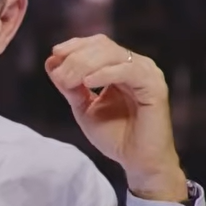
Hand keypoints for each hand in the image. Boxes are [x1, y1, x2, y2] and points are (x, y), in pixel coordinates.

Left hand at [45, 34, 186, 201]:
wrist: (137, 161)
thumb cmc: (114, 135)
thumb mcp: (83, 107)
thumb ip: (69, 86)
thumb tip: (51, 61)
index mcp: (121, 66)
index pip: (97, 44)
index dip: (74, 45)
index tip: (54, 54)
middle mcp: (136, 65)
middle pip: (102, 46)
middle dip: (75, 57)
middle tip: (60, 76)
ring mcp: (148, 74)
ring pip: (113, 54)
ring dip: (84, 64)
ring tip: (69, 81)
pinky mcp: (155, 87)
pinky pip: (128, 71)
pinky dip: (105, 73)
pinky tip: (88, 82)